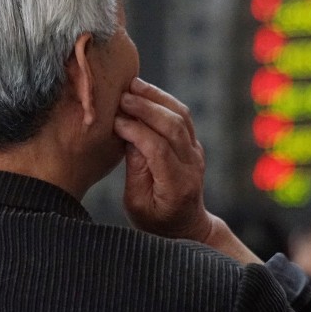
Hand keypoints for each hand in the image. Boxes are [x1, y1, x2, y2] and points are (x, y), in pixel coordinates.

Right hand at [114, 78, 212, 241]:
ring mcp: (196, 152)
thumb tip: (127, 135)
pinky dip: (163, 100)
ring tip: (132, 86)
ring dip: (156, 97)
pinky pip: (182, 116)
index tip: (114, 121)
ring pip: (181, 115)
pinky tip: (144, 93)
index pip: (158, 148)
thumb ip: (135, 170)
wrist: (184, 225)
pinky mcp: (193, 143)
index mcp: (176, 186)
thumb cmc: (154, 220)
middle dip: (147, 107)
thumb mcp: (136, 203)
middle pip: (174, 126)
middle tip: (122, 97)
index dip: (135, 131)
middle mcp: (192, 165)